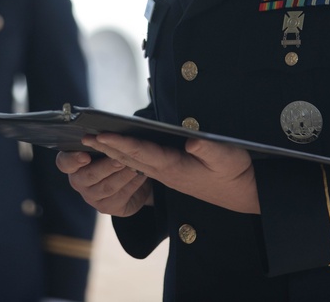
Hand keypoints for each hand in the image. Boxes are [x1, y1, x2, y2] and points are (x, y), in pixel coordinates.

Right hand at [56, 150, 152, 216]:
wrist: (128, 179)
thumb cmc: (112, 156)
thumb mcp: (105, 147)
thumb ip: (102, 142)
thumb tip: (107, 134)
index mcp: (73, 163)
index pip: (64, 162)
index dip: (73, 159)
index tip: (85, 155)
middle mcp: (78, 181)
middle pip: (89, 175)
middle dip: (106, 166)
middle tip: (120, 159)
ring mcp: (91, 197)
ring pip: (107, 187)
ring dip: (122, 175)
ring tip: (134, 165)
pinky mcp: (106, 207)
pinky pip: (120, 195)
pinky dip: (132, 183)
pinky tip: (141, 175)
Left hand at [66, 134, 259, 214]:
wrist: (244, 194)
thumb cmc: (235, 173)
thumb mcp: (228, 158)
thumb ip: (209, 149)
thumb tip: (193, 139)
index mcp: (175, 168)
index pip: (142, 153)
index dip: (121, 143)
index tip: (102, 135)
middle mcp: (166, 173)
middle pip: (130, 159)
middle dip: (107, 148)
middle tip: (84, 137)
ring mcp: (168, 176)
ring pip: (134, 163)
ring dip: (113, 152)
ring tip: (95, 142)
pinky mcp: (172, 175)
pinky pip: (143, 164)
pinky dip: (128, 156)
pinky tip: (120, 150)